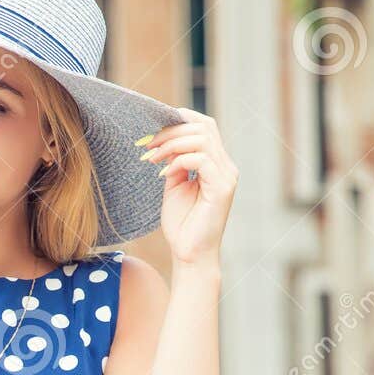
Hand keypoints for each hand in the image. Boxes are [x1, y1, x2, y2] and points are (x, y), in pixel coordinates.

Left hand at [140, 109, 237, 266]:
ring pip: (202, 139)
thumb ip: (174, 162)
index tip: (154, 130)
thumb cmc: (182, 224)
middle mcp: (226, 167)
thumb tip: (166, 140)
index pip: (206, 126)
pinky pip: (201, 159)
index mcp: (216, 163)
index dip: (181, 119)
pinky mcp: (222, 188)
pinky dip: (178, 161)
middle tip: (147, 145)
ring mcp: (226, 176)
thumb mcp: (174, 185)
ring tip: (152, 158)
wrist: (189, 255)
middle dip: (171, 131)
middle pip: (204, 127)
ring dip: (171, 144)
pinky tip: (164, 173)